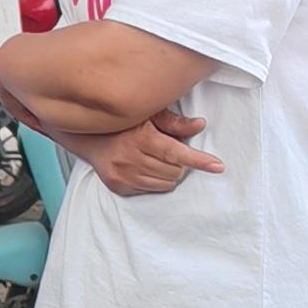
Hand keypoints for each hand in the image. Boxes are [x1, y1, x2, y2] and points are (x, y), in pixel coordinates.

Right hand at [82, 110, 223, 196]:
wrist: (90, 138)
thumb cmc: (124, 125)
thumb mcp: (149, 116)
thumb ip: (175, 123)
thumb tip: (200, 125)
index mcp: (142, 138)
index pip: (177, 153)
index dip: (199, 160)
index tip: (218, 166)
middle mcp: (131, 158)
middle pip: (175, 171)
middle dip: (179, 164)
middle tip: (169, 153)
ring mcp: (123, 174)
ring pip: (166, 183)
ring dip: (169, 174)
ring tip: (156, 160)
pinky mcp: (118, 186)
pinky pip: (151, 190)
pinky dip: (155, 182)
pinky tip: (144, 168)